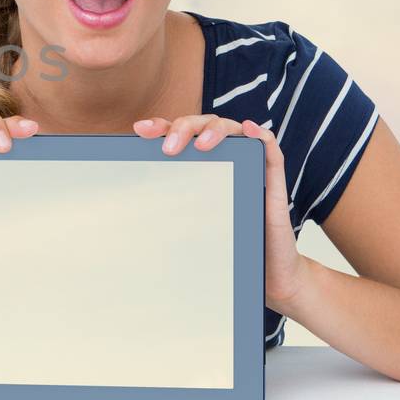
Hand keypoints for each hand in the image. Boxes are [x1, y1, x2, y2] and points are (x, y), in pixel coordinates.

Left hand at [133, 115, 309, 312]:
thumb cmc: (227, 246)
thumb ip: (168, 212)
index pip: (181, 134)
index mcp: (202, 165)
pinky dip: (260, 136)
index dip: (162, 126)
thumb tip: (126, 215)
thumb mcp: (189, 226)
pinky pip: (270, 150)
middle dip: (185, 129)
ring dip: (216, 130)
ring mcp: (249, 167)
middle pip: (204, 125)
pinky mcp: (273, 181)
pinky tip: (249, 129)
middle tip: (169, 148)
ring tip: (202, 144)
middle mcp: (225, 160)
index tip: (140, 131)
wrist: (265, 273)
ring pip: (234, 130)